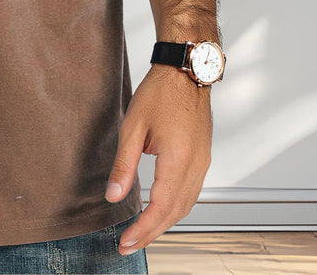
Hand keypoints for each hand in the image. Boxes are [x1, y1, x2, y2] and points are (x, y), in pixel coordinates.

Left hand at [104, 64, 212, 253]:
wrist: (186, 71)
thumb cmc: (160, 93)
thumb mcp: (133, 127)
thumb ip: (124, 164)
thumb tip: (113, 195)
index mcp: (179, 160)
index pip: (160, 207)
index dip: (142, 229)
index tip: (125, 243)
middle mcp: (196, 166)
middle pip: (175, 213)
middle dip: (151, 232)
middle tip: (128, 245)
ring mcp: (203, 162)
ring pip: (186, 206)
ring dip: (164, 223)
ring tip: (141, 232)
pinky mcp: (203, 157)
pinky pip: (191, 192)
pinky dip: (175, 208)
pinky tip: (160, 209)